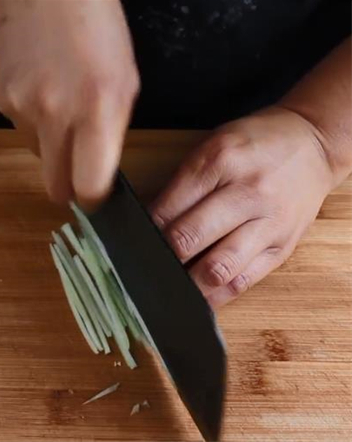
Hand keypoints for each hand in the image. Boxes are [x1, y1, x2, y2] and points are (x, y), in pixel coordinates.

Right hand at [0, 0, 138, 207]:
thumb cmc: (95, 28)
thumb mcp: (126, 82)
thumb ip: (112, 133)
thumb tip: (98, 169)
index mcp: (98, 109)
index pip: (89, 186)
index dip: (93, 197)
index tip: (94, 194)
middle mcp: (56, 113)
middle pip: (54, 186)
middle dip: (66, 184)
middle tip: (75, 167)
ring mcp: (21, 107)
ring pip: (36, 153)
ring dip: (49, 141)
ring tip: (59, 101)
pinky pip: (18, 127)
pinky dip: (31, 116)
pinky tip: (40, 86)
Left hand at [150, 107, 336, 307]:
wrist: (312, 144)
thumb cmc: (252, 144)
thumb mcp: (211, 147)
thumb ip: (179, 185)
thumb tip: (145, 225)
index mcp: (219, 162)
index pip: (168, 208)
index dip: (143, 233)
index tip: (128, 246)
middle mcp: (246, 193)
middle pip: (188, 239)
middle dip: (160, 258)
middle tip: (141, 268)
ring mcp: (268, 223)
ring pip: (217, 268)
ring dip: (186, 284)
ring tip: (166, 287)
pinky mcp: (282, 248)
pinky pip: (243, 282)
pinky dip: (214, 295)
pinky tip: (195, 297)